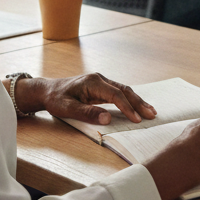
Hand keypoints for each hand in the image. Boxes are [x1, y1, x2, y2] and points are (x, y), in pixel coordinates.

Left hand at [12, 73, 155, 124]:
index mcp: (93, 82)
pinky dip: (130, 100)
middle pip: (124, 90)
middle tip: (152, 114)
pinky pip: (119, 93)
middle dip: (139, 102)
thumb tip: (108, 119)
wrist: (46, 90)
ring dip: (137, 101)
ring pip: (124, 90)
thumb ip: (88, 113)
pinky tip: (137, 107)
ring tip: (150, 111)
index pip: (116, 95)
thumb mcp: (67, 108)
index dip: (127, 107)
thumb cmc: (56, 99)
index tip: (136, 119)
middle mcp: (100, 79)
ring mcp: (101, 82)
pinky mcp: (101, 87)